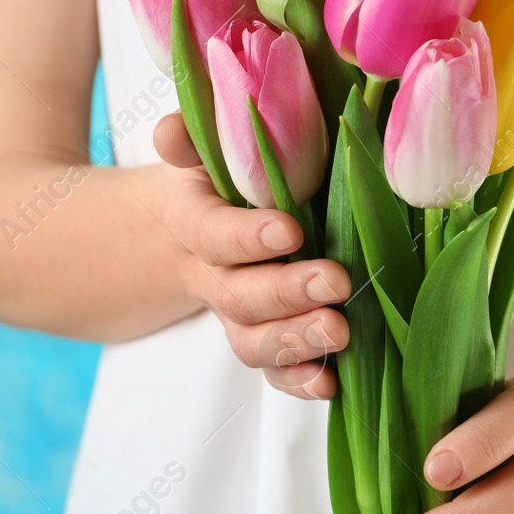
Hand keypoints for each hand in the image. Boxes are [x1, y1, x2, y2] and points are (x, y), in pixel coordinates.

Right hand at [153, 112, 348, 398]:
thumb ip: (192, 137)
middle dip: (286, 293)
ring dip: (294, 340)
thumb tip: (173, 129)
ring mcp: (234, 314)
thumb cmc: (213, 175)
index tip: (290, 230)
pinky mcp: (259, 339)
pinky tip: (329, 383)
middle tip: (335, 282)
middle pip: (237, 295)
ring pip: (251, 340)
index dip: (246, 237)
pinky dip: (297, 381)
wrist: (174, 232)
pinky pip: (271, 370)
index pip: (212, 232)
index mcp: (193, 219)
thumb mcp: (200, 149)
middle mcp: (211, 274)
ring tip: (340, 330)